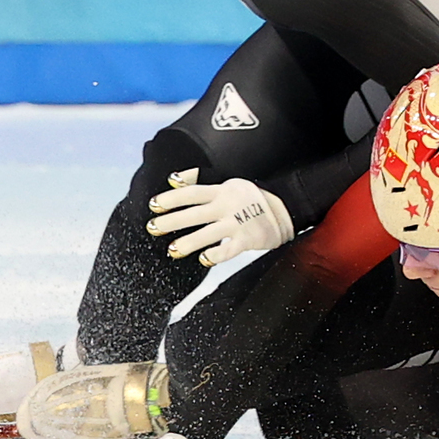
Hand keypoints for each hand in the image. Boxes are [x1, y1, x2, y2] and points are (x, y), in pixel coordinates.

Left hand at [146, 168, 294, 265]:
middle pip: (196, 213)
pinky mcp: (248, 239)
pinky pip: (230, 249)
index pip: (192, 193)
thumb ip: (198, 180)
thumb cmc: (250, 196)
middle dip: (172, 220)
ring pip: (209, 233)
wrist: (285, 208)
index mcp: (221, 191)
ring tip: (172, 250)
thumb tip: (173, 180)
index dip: (172, 198)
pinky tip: (204, 259)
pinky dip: (217, 254)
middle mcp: (227, 206)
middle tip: (153, 227)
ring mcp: (238, 223)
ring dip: (189, 242)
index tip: (154, 204)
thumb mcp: (226, 181)